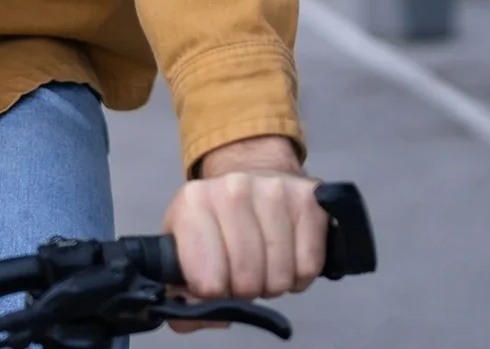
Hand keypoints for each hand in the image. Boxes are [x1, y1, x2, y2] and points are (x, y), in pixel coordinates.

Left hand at [161, 135, 323, 333]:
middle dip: (245, 291)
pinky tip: (287, 258)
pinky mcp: (309, 198)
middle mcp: (234, 188)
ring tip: (263, 265)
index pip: (207, 281)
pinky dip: (300, 275)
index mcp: (194, 202)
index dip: (213, 294)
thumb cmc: (217, 221)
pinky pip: (309, 266)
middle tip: (241, 276)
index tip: (215, 285)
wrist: (253, 172)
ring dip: (273, 283)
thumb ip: (180, 292)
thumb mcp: (183, 248)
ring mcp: (274, 190)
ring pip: (280, 276)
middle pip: (247, 281)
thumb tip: (210, 316)